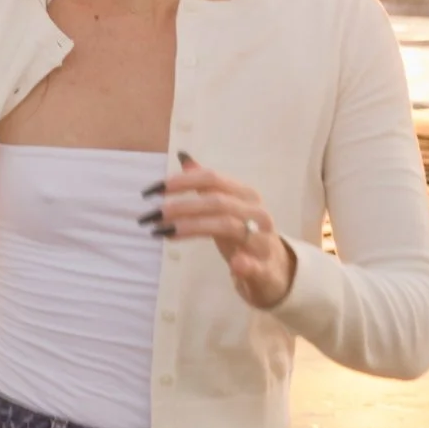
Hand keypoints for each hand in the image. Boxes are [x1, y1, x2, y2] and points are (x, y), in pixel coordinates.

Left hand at [146, 156, 295, 309]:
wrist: (276, 269)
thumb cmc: (245, 234)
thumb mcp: (225, 207)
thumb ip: (207, 185)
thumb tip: (184, 158)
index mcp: (245, 195)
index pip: (212, 179)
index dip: (181, 182)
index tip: (152, 191)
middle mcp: (256, 212)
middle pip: (217, 202)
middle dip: (181, 206)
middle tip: (152, 215)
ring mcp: (262, 239)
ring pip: (228, 226)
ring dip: (193, 227)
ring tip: (165, 232)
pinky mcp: (266, 268)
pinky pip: (256, 264)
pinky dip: (246, 263)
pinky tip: (235, 265)